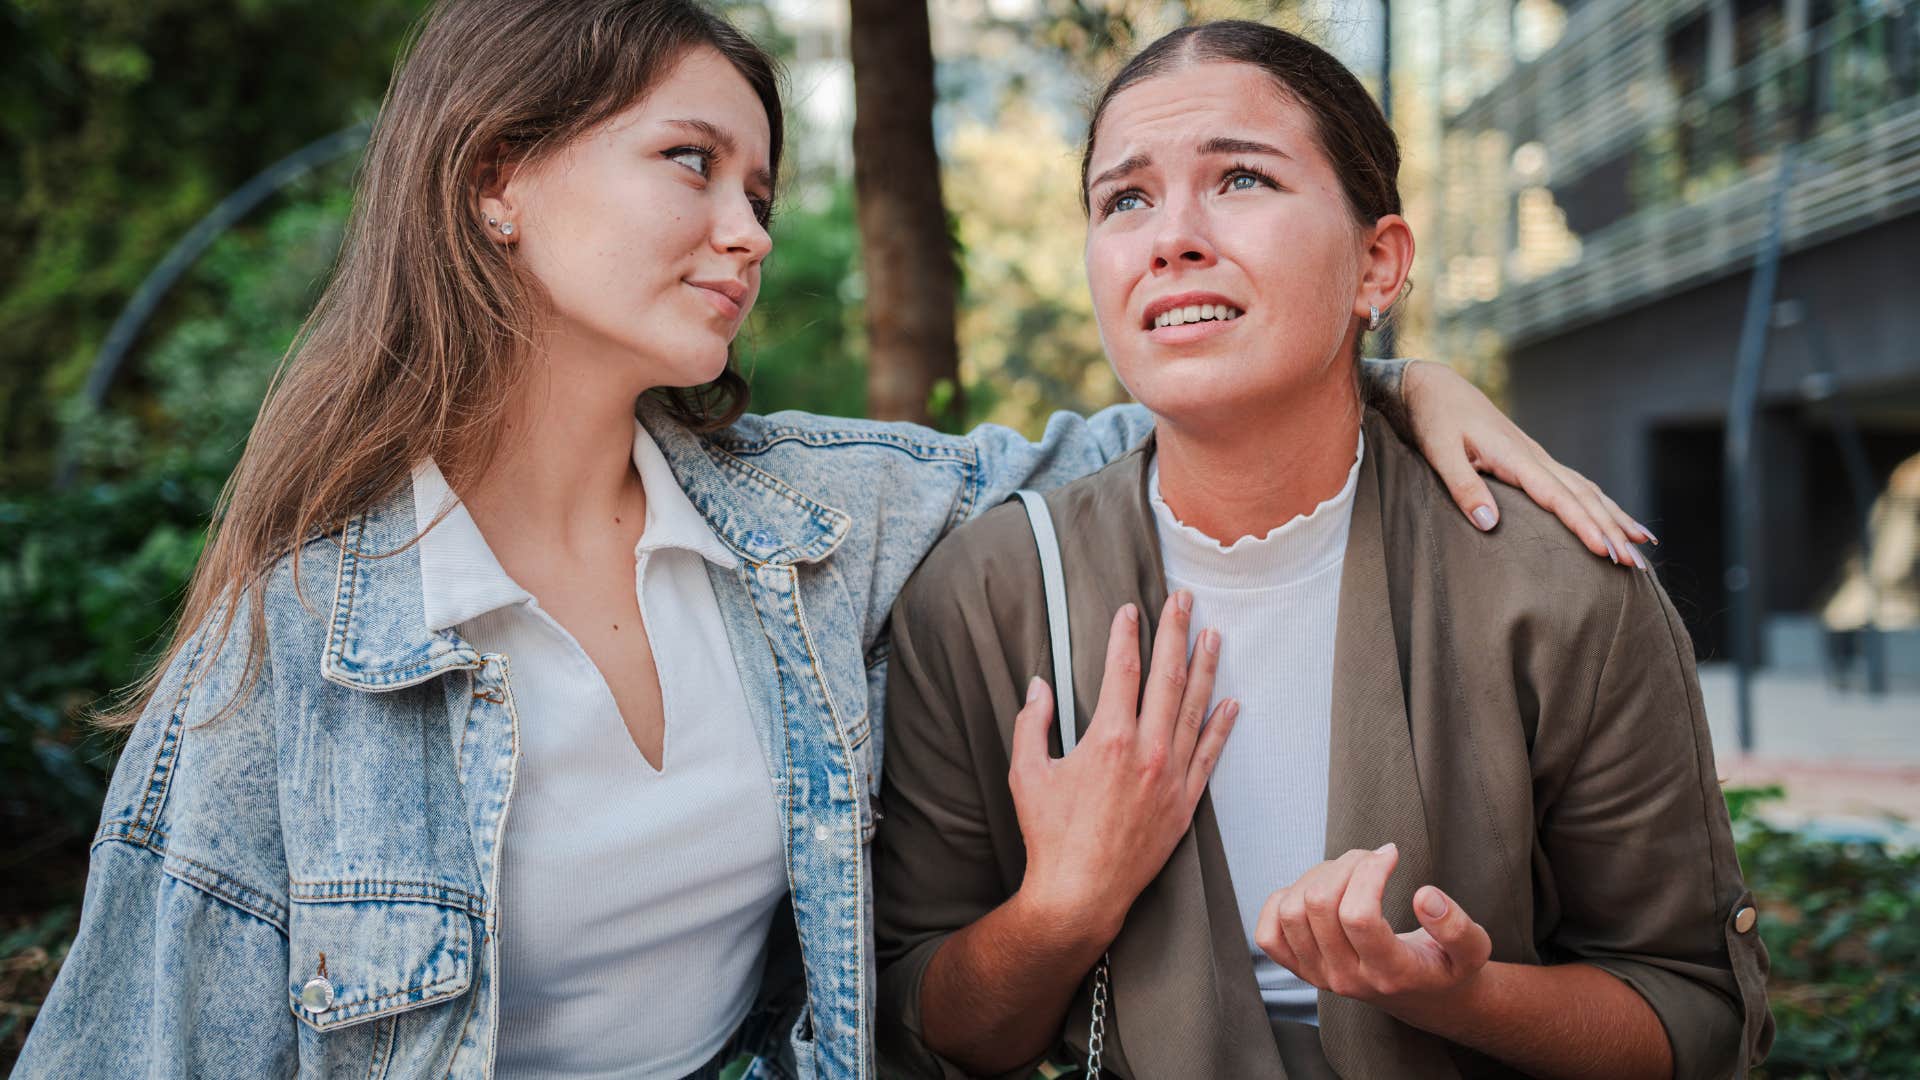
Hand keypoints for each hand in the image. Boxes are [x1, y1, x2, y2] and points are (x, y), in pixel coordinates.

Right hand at [1008, 593, 1237, 943]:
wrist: (1080, 893)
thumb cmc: (1048, 835)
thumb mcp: (1027, 773)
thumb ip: (1032, 723)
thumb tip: (1039, 686)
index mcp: (1108, 738)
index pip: (1123, 670)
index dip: (1127, 635)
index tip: (1131, 609)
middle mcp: (1147, 751)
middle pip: (1167, 677)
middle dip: (1176, 633)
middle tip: (1183, 600)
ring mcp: (1171, 777)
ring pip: (1194, 708)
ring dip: (1205, 667)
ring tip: (1213, 634)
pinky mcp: (1184, 803)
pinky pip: (1209, 755)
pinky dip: (1221, 726)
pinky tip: (1231, 702)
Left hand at [1256, 843, 1491, 1017]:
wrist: (1425, 998)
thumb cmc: (1447, 966)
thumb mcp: (1473, 950)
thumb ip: (1457, 926)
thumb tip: (1424, 895)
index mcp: (1389, 974)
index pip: (1359, 916)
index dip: (1370, 872)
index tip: (1390, 853)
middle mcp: (1346, 979)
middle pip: (1319, 905)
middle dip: (1345, 865)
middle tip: (1371, 858)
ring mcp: (1317, 976)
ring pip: (1291, 910)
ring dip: (1317, 876)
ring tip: (1348, 872)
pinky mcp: (1299, 969)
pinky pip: (1267, 932)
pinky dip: (1284, 900)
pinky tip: (1317, 892)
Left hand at [1400, 360, 1656, 568]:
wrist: (1437, 388)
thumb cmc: (1436, 420)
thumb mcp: (1440, 453)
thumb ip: (1464, 487)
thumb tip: (1490, 524)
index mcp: (1516, 457)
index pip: (1558, 497)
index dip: (1584, 526)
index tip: (1606, 551)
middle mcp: (1536, 457)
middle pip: (1584, 497)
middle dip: (1613, 531)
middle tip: (1637, 564)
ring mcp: (1538, 458)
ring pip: (1587, 490)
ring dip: (1616, 518)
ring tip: (1644, 544)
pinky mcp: (1534, 461)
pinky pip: (1576, 485)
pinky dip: (1600, 503)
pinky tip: (1614, 518)